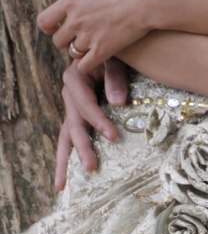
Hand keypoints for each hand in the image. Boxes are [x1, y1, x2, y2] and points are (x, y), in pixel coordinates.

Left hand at [38, 0, 156, 73]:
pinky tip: (99, 58)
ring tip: (92, 46)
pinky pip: (85, 66)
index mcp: (71, 1)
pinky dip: (89, 65)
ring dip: (80, 52)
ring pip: (73, 53)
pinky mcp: (103, 50)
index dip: (49, 27)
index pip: (45, 21)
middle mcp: (75, 20)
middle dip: (66, 41)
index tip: (58, 27)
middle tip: (79, 38)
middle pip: (58, 41)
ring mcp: (88, 37)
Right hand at [55, 58, 127, 189]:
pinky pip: (70, 139)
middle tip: (91, 166)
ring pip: (65, 137)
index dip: (97, 121)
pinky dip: (67, 157)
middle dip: (81, 147)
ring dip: (66, 160)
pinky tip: (65, 178)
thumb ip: (115, 78)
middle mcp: (70, 96)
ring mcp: (72, 109)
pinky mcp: (78, 118)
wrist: (107, 49)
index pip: (85, 104)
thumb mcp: (115, 60)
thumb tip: (118, 103)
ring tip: (63, 184)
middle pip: (73, 125)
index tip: (113, 137)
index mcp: (75, 79)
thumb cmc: (113, 54)